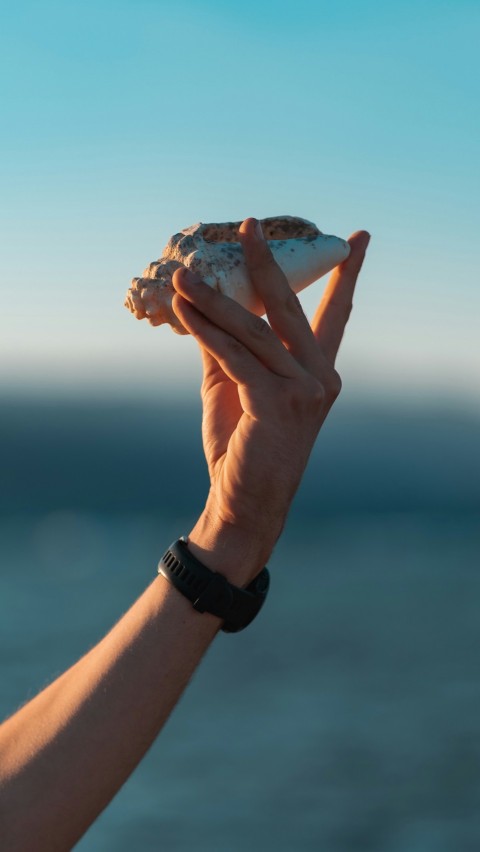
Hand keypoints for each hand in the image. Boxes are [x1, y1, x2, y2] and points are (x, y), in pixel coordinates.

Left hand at [171, 219, 369, 582]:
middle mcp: (320, 377)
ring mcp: (303, 391)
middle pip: (291, 307)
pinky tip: (184, 310)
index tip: (357, 237)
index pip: (336, 314)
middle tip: (249, 224)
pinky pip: (235, 356)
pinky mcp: (276, 403)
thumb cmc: (241, 446)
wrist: (242, 501)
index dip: (345, 275)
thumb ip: (227, 347)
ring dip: (214, 299)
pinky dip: (206, 331)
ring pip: (254, 330)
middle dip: (268, 263)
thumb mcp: (234, 387)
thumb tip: (205, 304)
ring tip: (184, 275)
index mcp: (318, 372)